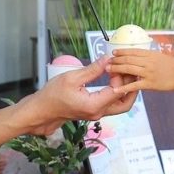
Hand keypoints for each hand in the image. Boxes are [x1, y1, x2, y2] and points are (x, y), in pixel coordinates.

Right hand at [18, 59, 132, 133]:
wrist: (42, 110)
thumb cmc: (53, 95)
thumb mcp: (72, 78)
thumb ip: (92, 70)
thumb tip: (108, 59)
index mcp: (94, 105)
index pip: (118, 91)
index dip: (121, 76)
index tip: (115, 63)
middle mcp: (98, 112)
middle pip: (126, 103)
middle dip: (131, 87)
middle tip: (130, 71)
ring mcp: (97, 114)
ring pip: (121, 105)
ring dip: (125, 90)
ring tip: (124, 74)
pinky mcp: (95, 111)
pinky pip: (112, 104)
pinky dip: (117, 92)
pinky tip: (114, 79)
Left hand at [108, 49, 173, 93]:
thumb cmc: (173, 66)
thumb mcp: (160, 56)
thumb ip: (149, 56)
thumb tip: (138, 54)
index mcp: (150, 54)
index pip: (133, 51)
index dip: (122, 51)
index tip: (113, 52)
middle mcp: (148, 62)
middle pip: (128, 59)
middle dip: (116, 60)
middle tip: (107, 61)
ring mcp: (148, 73)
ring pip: (129, 70)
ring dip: (116, 69)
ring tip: (108, 70)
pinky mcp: (150, 84)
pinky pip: (134, 86)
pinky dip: (124, 88)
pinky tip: (115, 89)